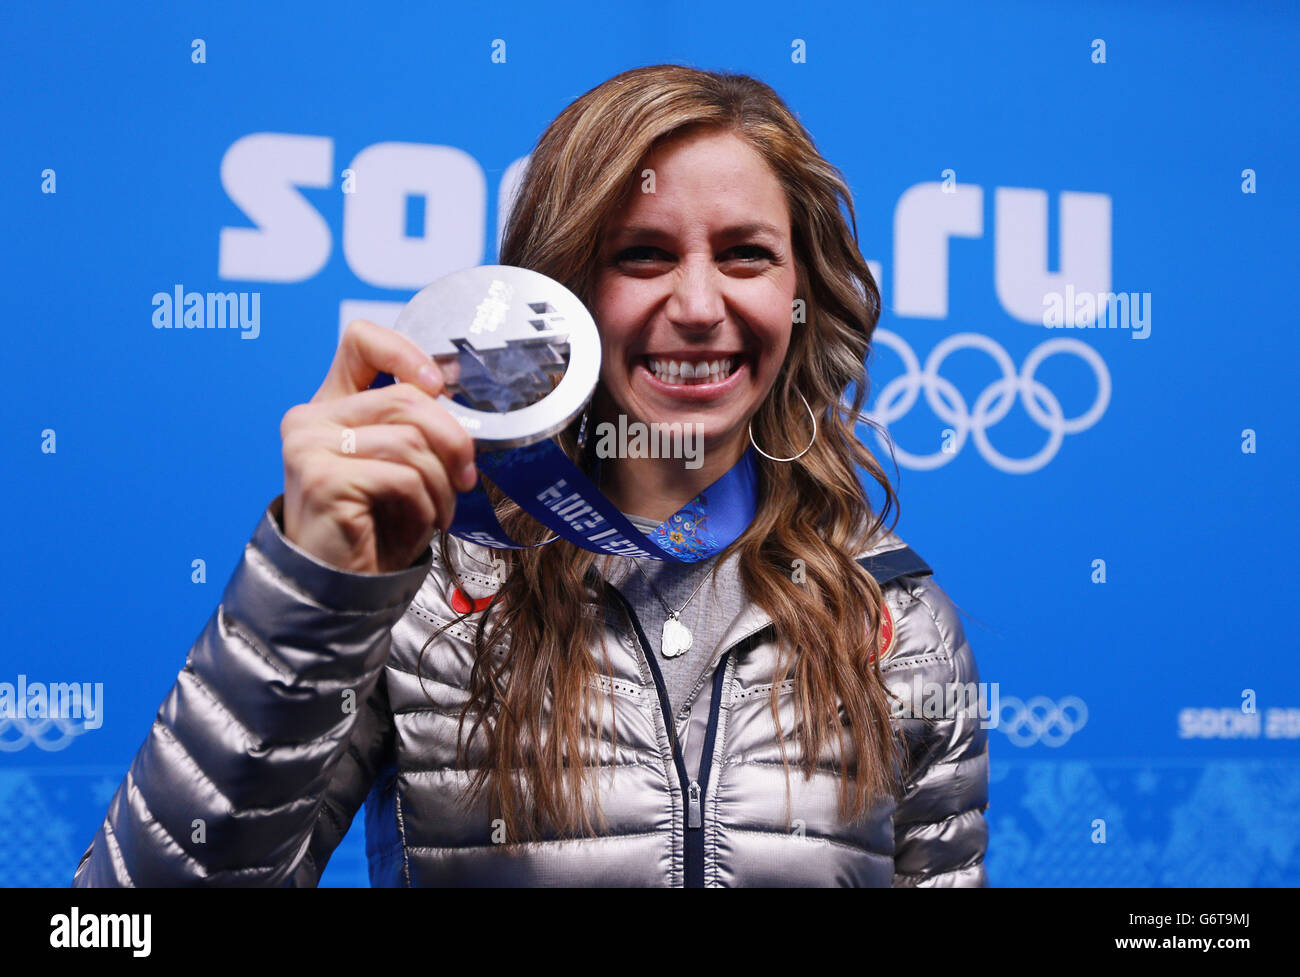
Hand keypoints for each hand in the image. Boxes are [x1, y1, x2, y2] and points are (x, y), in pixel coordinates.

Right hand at [279, 319, 477, 574]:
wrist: (343, 586)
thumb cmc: (376, 526)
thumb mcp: (400, 465)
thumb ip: (415, 425)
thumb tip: (459, 401)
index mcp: (330, 405)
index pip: (361, 342)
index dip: (407, 353)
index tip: (440, 385)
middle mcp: (311, 419)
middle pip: (407, 399)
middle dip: (453, 441)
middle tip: (466, 477)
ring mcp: (310, 447)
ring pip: (411, 440)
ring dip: (442, 483)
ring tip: (440, 510)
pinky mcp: (323, 479)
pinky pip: (403, 476)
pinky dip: (426, 504)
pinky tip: (421, 524)